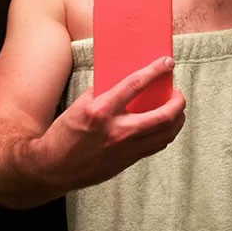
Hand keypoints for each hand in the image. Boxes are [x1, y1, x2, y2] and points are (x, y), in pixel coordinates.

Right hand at [37, 57, 185, 192]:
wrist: (53, 167)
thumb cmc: (64, 133)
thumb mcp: (80, 105)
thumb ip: (104, 92)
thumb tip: (128, 82)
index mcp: (101, 110)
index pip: (136, 84)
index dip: (156, 71)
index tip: (168, 63)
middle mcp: (117, 130)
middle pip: (164, 116)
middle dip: (178, 102)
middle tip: (178, 93)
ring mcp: (125, 148)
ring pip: (166, 134)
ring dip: (177, 119)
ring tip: (175, 109)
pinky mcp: (128, 161)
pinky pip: (156, 145)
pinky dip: (165, 133)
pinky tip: (163, 125)